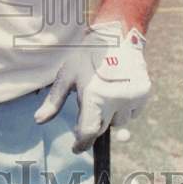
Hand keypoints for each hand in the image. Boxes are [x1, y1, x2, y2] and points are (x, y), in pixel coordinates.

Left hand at [34, 22, 150, 151]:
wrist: (116, 35)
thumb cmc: (86, 55)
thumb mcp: (66, 75)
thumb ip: (54, 101)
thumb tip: (38, 121)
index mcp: (94, 96)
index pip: (88, 132)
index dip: (81, 143)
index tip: (76, 148)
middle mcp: (115, 100)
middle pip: (103, 127)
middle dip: (94, 123)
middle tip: (89, 106)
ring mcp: (132, 97)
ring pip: (119, 121)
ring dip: (110, 115)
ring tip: (104, 91)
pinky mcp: (144, 93)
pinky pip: (132, 112)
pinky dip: (124, 108)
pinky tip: (117, 90)